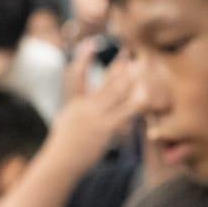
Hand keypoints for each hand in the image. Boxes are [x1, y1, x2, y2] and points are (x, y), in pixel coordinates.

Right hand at [45, 39, 136, 174]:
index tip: (90, 44)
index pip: (76, 77)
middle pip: (104, 81)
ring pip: (115, 92)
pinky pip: (126, 112)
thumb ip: (73, 115)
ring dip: (129, 77)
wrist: (59, 162)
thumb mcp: (63, 126)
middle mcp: (84, 106)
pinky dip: (137, 102)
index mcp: (73, 105)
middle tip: (129, 52)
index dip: (83, 59)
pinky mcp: (106, 127)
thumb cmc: (61, 150)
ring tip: (141, 65)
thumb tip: (76, 111)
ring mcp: (95, 116)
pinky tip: (147, 93)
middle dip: (117, 66)